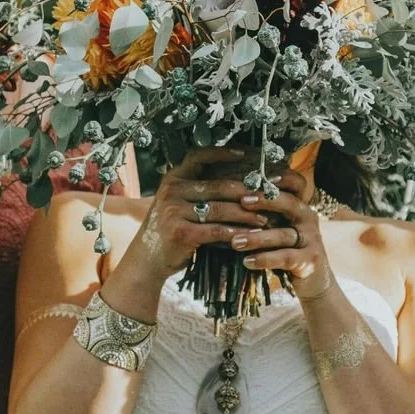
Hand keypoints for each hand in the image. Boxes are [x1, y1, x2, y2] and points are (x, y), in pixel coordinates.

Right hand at [129, 147, 271, 279]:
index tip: (243, 153)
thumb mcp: (178, 204)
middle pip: (218, 186)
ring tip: (264, 218)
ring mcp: (174, 211)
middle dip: (246, 192)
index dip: (221, 153)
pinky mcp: (181, 232)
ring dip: (246, 215)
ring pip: (220, 209)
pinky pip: (216, 230)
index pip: (198, 156)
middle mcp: (172, 191)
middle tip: (267, 196)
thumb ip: (200, 192)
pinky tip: (251, 235)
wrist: (147, 260)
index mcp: (173, 179)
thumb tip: (239, 184)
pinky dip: (236, 233)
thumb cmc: (170, 231)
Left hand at [232, 172, 334, 301]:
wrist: (312, 281)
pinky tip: (247, 261)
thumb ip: (262, 215)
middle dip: (265, 200)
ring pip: (283, 234)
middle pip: (289, 203)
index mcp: (299, 206)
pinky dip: (265, 259)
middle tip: (242, 202)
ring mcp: (312, 239)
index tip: (258, 177)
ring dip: (257, 238)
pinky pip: (285, 257)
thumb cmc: (286, 250)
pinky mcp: (310, 260)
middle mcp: (308, 218)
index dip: (281, 177)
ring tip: (235, 242)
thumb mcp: (277, 228)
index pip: (296, 184)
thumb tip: (229, 200)